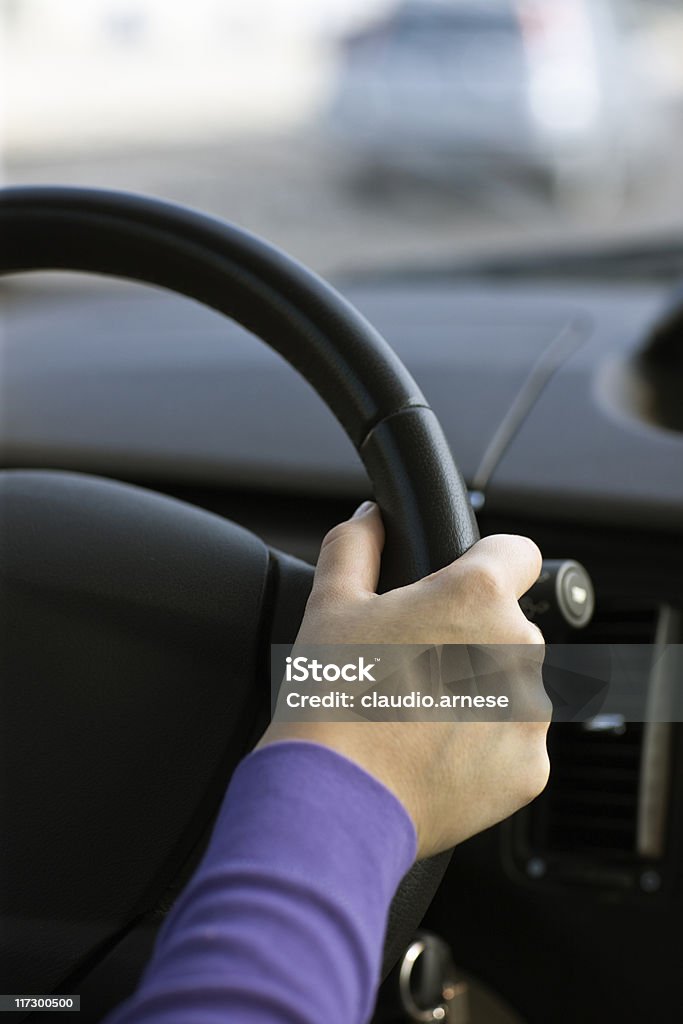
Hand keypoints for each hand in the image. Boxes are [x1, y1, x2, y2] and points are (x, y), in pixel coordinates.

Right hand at [259, 502, 550, 857]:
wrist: (335, 799)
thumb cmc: (333, 698)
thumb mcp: (331, 602)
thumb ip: (355, 545)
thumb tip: (370, 518)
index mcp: (476, 597)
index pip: (517, 552)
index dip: (487, 561)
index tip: (462, 583)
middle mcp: (519, 649)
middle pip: (508, 625)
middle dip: (470, 638)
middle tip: (412, 665)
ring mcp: (530, 713)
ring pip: (514, 685)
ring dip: (480, 692)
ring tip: (417, 716)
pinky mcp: (530, 768)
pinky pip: (514, 741)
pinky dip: (484, 746)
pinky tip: (432, 754)